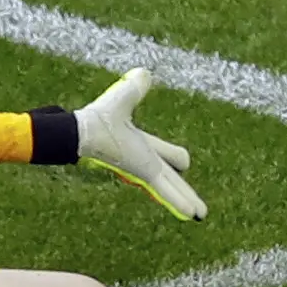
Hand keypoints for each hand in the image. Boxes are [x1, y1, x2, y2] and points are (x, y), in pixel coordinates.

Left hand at [76, 68, 205, 221]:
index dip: (175, 158)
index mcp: (142, 146)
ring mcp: (147, 170)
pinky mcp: (145, 174)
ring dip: (187, 200)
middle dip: (185, 191)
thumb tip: (145, 72)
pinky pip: (167, 191)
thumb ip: (135, 88)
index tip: (184, 163)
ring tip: (201, 214)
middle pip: (173, 177)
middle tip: (196, 207)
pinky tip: (193, 214)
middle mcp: (146, 161)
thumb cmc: (98, 117)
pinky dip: (180, 201)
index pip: (166, 154)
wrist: (85, 132)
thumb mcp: (124, 99)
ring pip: (173, 188)